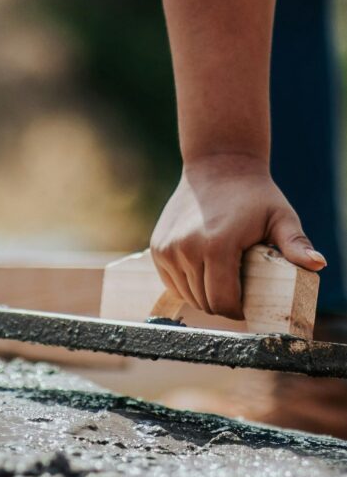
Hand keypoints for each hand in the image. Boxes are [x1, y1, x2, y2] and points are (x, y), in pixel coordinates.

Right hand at [151, 154, 325, 319]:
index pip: (223, 301)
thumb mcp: (280, 218)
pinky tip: (203, 271)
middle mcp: (187, 250)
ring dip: (204, 295)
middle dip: (222, 304)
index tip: (247, 305)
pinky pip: (173, 283)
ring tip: (221, 280)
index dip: (237, 311)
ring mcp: (168, 250)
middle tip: (237, 293)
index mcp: (217, 246)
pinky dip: (187, 285)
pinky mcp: (158, 249)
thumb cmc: (254, 195)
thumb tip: (318, 264)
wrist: (217, 165)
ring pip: (187, 295)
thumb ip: (295, 244)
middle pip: (205, 302)